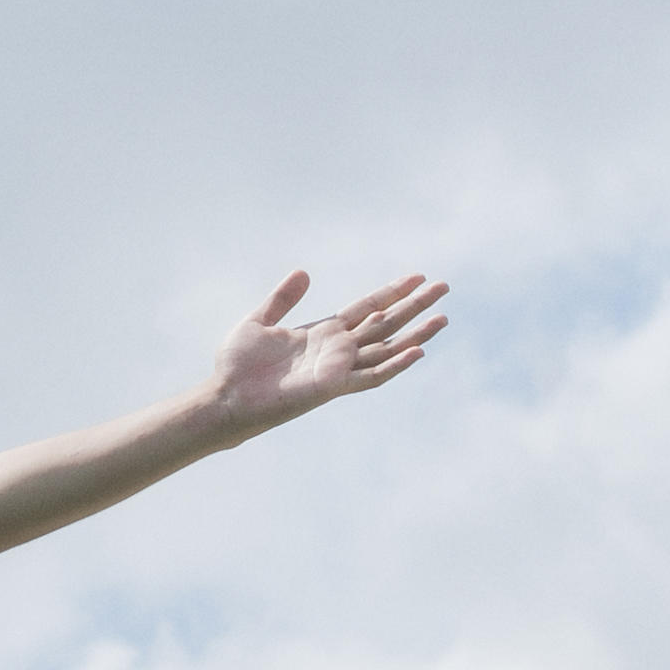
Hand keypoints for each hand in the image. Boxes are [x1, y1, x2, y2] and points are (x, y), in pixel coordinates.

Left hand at [199, 270, 449, 435]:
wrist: (225, 397)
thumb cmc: (237, 366)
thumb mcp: (258, 321)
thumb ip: (282, 299)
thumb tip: (304, 272)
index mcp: (323, 333)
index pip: (367, 308)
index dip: (392, 292)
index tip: (417, 277)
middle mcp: (336, 350)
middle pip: (385, 324)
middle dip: (414, 306)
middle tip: (443, 287)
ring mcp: (338, 369)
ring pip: (387, 348)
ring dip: (416, 333)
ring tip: (443, 317)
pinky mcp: (333, 386)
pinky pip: (372, 376)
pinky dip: (395, 365)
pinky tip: (418, 350)